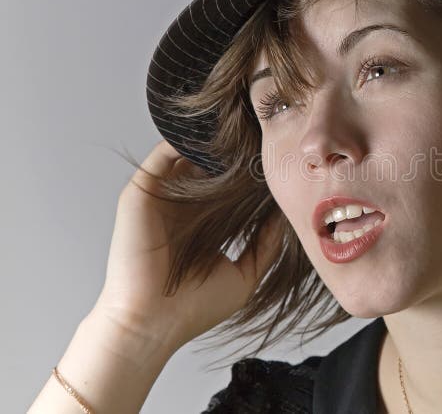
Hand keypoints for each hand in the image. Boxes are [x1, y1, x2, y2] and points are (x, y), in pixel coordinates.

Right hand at [92, 140, 273, 349]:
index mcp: (204, 223)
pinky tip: (215, 137)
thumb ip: (265, 244)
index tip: (278, 160)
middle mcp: (182, 207)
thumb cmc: (194, 308)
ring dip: (213, 142)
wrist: (151, 323)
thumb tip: (286, 214)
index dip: (252, 173)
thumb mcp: (245, 274)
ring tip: (244, 131)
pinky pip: (163, 154)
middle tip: (264, 137)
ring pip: (188, 155)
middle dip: (236, 152)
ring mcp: (161, 197)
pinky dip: (187, 141)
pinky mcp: (141, 192)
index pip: (229, 186)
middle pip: (210, 165)